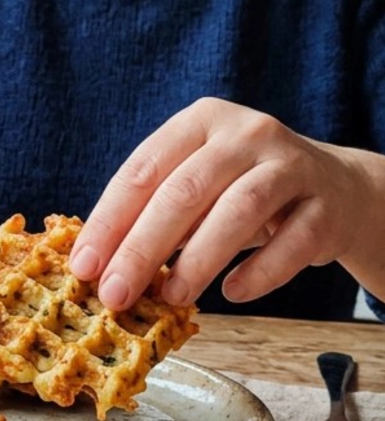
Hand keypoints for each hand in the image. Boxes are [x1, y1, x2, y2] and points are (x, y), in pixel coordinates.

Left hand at [70, 97, 375, 310]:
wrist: (336, 190)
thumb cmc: (239, 192)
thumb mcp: (195, 187)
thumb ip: (151, 213)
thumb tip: (96, 267)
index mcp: (199, 122)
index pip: (142, 171)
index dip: (109, 222)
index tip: (84, 266)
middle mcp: (246, 134)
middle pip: (185, 191)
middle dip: (142, 248)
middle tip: (116, 293)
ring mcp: (292, 165)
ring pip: (240, 210)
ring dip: (199, 259)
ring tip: (172, 298)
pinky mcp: (327, 204)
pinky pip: (293, 242)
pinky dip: (260, 272)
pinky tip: (232, 292)